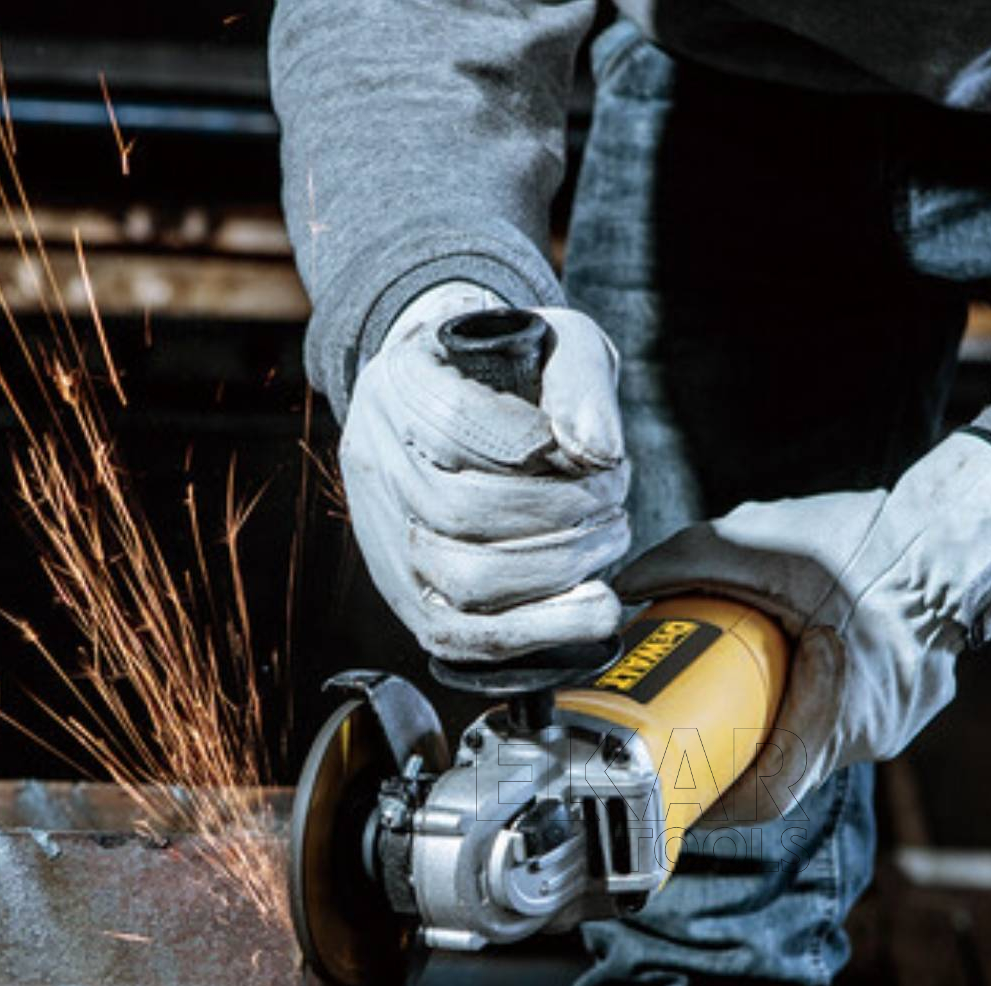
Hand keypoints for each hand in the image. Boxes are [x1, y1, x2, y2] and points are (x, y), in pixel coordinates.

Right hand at [339, 283, 629, 660]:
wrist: (466, 402)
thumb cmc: (517, 376)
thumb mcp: (557, 343)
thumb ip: (581, 381)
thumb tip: (599, 451)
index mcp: (401, 386)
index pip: (460, 425)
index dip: (541, 448)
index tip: (596, 453)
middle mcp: (378, 463)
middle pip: (463, 512)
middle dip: (562, 515)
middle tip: (612, 503)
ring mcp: (388, 538)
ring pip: (464, 579)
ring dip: (558, 569)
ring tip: (605, 539)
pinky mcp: (412, 599)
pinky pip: (464, 637)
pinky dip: (539, 629)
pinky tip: (589, 609)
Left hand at [616, 431, 990, 820]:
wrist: (964, 529)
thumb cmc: (874, 538)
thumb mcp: (769, 539)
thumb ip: (691, 558)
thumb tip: (625, 587)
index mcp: (843, 710)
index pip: (770, 793)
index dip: (716, 806)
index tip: (676, 798)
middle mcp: (875, 733)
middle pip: (787, 768)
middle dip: (735, 757)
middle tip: (687, 735)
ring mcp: (898, 724)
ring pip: (816, 744)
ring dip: (773, 726)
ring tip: (730, 695)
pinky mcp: (910, 705)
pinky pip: (845, 719)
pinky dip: (808, 703)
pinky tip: (788, 669)